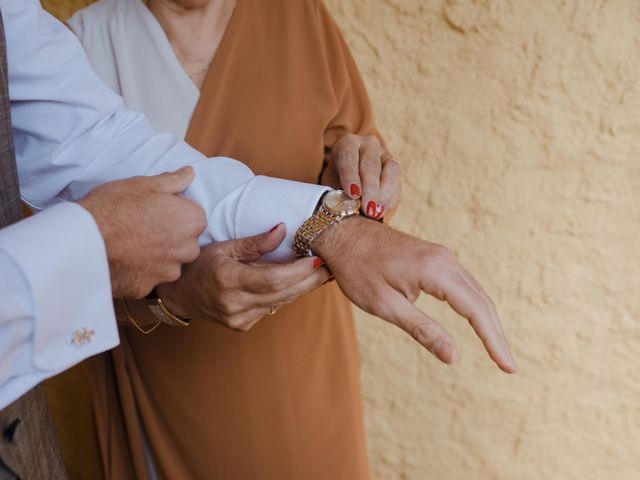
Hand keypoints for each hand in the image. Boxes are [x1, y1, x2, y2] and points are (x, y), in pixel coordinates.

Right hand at [79, 167, 205, 298]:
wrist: (85, 241)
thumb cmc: (115, 207)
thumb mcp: (144, 184)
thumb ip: (173, 181)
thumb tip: (189, 173)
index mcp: (192, 221)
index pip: (194, 216)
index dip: (175, 212)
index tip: (155, 210)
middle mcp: (188, 249)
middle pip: (185, 241)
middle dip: (170, 235)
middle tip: (142, 225)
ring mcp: (169, 272)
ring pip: (169, 261)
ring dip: (157, 255)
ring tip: (131, 243)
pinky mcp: (149, 288)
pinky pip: (148, 277)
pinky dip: (139, 270)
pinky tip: (123, 258)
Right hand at [156, 224, 329, 331]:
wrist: (180, 294)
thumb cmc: (201, 264)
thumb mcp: (224, 246)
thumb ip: (255, 242)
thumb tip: (283, 230)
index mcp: (228, 280)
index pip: (273, 279)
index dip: (298, 271)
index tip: (318, 259)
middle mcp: (235, 304)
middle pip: (283, 293)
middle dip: (310, 279)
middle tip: (330, 265)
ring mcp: (239, 318)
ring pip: (282, 302)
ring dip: (303, 287)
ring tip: (321, 271)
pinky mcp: (243, 326)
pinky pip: (273, 307)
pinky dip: (286, 294)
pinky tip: (297, 282)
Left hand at [313, 217, 516, 372]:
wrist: (343, 233)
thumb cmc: (358, 270)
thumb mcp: (385, 305)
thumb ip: (422, 329)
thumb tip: (453, 356)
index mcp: (435, 270)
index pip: (476, 310)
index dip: (493, 340)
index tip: (508, 367)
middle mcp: (445, 260)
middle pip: (481, 301)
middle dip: (495, 334)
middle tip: (508, 366)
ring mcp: (441, 256)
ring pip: (474, 291)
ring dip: (487, 320)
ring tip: (497, 350)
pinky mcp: (434, 257)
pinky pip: (463, 284)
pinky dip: (474, 306)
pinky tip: (477, 322)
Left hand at [321, 133, 400, 219]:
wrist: (350, 181)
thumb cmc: (337, 181)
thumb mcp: (332, 184)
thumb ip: (339, 192)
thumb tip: (348, 205)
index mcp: (346, 144)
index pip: (348, 157)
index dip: (350, 176)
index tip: (353, 194)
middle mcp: (367, 145)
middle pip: (370, 164)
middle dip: (370, 189)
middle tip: (367, 209)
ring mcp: (384, 154)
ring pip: (389, 170)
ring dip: (383, 194)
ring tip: (376, 213)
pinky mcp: (395, 167)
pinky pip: (397, 181)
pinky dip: (390, 198)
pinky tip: (382, 210)